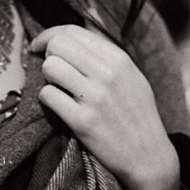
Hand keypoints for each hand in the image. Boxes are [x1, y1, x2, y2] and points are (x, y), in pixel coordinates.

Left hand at [32, 24, 179, 189]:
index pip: (73, 32)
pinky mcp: (82, 121)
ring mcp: (95, 97)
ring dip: (47, 78)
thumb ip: (105, 55)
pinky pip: (48, 95)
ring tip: (57, 89)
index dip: (49, 35)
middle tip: (48, 69)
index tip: (40, 45)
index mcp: (119, 59)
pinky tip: (57, 106)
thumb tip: (71, 35)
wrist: (149, 158)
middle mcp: (107, 74)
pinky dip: (46, 99)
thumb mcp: (131, 76)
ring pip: (50, 67)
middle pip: (57, 46)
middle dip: (46, 55)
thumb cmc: (137, 115)